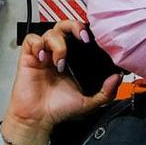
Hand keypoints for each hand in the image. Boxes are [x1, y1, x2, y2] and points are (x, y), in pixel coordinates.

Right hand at [6, 19, 119, 144]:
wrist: (38, 119)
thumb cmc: (58, 110)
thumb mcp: (89, 102)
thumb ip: (106, 92)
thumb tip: (117, 78)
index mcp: (72, 61)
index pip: (79, 36)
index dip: (86, 32)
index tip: (92, 40)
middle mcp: (58, 54)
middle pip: (65, 25)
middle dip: (74, 27)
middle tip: (81, 38)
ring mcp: (43, 55)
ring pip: (50, 32)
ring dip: (57, 44)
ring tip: (59, 63)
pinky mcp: (28, 58)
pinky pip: (32, 40)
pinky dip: (38, 45)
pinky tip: (42, 59)